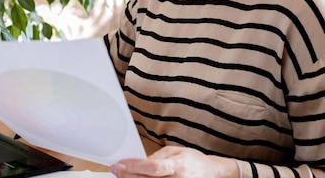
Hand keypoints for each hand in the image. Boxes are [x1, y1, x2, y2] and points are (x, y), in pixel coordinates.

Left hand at [109, 146, 237, 177]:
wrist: (212, 173)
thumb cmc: (192, 161)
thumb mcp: (175, 151)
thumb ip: (156, 158)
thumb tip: (137, 162)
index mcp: (178, 165)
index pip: (153, 168)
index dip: (134, 167)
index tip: (119, 164)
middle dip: (128, 175)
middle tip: (115, 169)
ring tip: (122, 174)